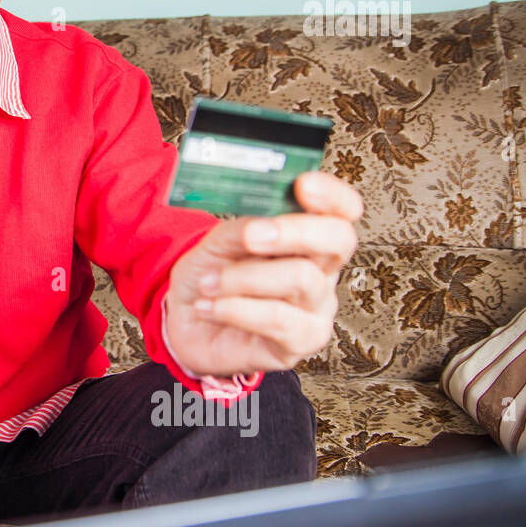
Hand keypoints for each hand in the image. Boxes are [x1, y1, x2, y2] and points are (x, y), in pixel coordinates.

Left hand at [164, 170, 362, 377]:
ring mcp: (317, 307)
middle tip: (252, 235)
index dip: (332, 195)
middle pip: (339, 239)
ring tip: (207, 283)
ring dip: (244, 278)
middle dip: (295, 231)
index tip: (302, 184)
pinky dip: (236, 309)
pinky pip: (279, 320)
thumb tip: (260, 223)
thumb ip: (242, 227)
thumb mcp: (218, 242)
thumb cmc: (210, 275)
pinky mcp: (302, 342)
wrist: (183, 321)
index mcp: (307, 236)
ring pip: (302, 279)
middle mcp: (322, 269)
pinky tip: (208, 306)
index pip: (342, 210)